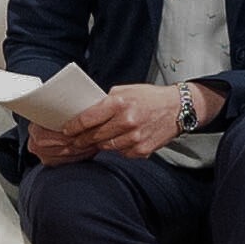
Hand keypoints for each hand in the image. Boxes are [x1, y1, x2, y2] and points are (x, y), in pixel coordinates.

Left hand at [44, 84, 195, 163]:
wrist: (178, 109)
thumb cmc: (149, 98)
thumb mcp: (125, 91)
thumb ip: (105, 101)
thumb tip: (85, 112)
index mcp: (120, 103)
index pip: (88, 119)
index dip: (73, 126)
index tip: (66, 129)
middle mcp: (127, 121)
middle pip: (94, 136)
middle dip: (81, 139)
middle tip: (72, 140)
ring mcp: (135, 138)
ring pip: (106, 147)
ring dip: (98, 144)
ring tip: (92, 141)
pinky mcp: (142, 150)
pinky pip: (121, 153)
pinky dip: (117, 148)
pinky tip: (118, 141)